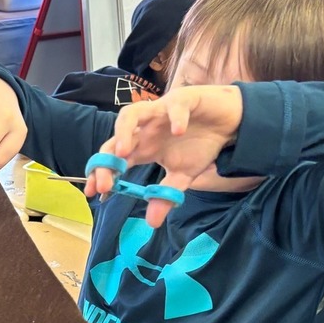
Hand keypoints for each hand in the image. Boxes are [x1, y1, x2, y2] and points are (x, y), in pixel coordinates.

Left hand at [86, 84, 243, 226]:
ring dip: (124, 131)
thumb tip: (152, 223)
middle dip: (107, 160)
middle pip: (115, 139)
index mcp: (142, 147)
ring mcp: (161, 112)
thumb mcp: (182, 176)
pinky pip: (175, 105)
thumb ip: (166, 195)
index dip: (101, 173)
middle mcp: (145, 129)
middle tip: (105, 183)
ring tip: (124, 151)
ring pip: (132, 113)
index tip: (95, 193)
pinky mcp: (184, 99)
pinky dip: (175, 117)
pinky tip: (179, 131)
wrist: (228, 122)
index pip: (113, 159)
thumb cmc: (200, 145)